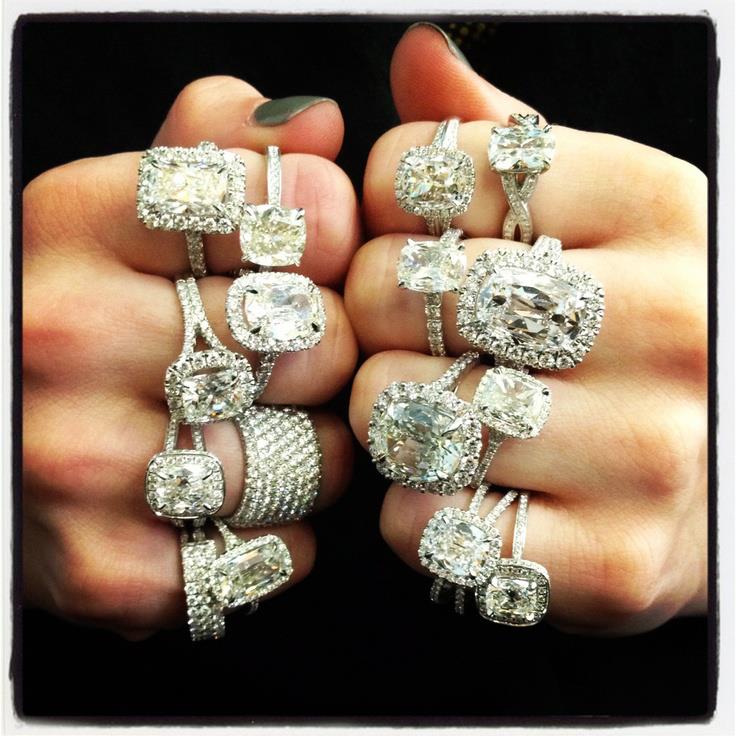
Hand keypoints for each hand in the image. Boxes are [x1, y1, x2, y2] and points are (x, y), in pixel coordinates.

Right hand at [23, 76, 359, 638]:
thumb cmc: (71, 312)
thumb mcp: (120, 203)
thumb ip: (212, 147)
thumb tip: (316, 123)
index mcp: (79, 223)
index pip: (275, 204)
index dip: (325, 227)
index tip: (318, 246)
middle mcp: (67, 337)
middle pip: (318, 340)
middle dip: (328, 348)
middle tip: (287, 355)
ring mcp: (80, 463)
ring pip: (315, 456)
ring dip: (312, 446)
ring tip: (256, 432)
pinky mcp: (107, 571)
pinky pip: (277, 554)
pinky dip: (280, 536)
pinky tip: (233, 508)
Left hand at [346, 24, 706, 635]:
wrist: (723, 469)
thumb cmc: (638, 329)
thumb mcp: (594, 209)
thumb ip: (504, 135)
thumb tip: (418, 55)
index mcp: (656, 204)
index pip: (423, 169)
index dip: (387, 209)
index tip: (416, 238)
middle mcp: (670, 324)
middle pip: (396, 292)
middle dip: (376, 316)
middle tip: (415, 335)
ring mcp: (648, 455)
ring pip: (400, 413)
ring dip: (391, 415)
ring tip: (443, 412)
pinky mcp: (609, 565)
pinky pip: (428, 523)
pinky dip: (415, 509)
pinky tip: (465, 491)